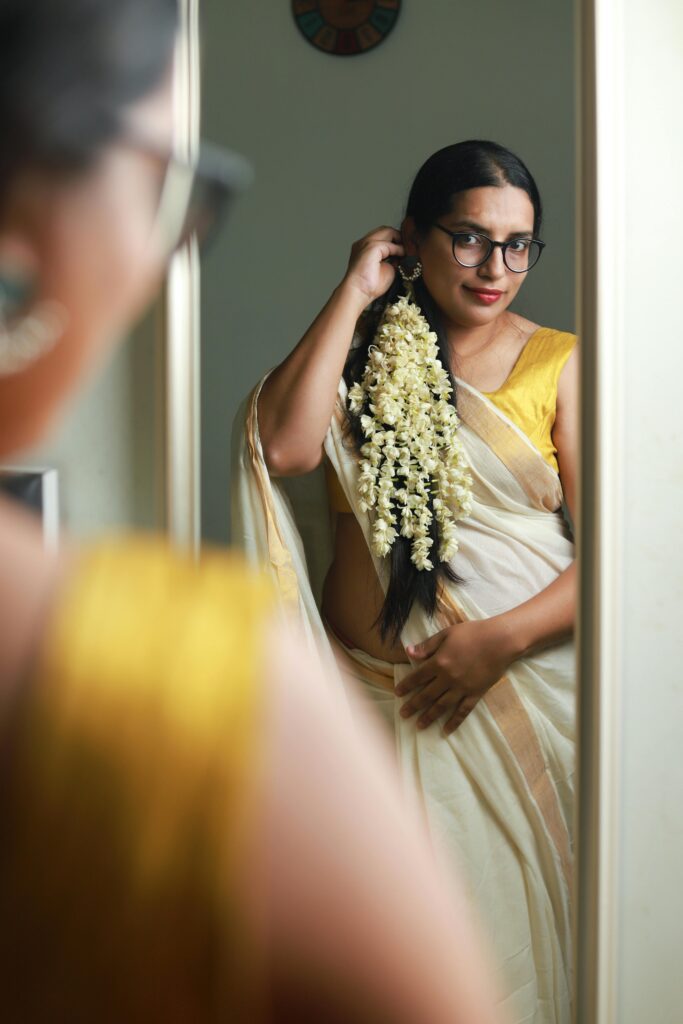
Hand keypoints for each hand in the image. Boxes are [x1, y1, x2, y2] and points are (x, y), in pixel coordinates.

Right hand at [342, 226, 403, 304]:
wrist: (359, 293)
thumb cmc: (370, 286)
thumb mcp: (386, 269)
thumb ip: (393, 259)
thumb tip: (403, 254)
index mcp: (365, 248)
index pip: (382, 235)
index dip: (395, 240)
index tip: (405, 249)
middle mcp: (364, 242)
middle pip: (385, 230)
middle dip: (398, 237)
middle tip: (408, 248)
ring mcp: (366, 243)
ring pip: (387, 231)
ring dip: (399, 240)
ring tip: (405, 252)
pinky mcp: (371, 247)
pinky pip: (389, 243)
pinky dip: (398, 249)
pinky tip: (401, 256)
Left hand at [396, 618, 516, 734]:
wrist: (500, 641)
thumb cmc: (473, 633)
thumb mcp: (446, 634)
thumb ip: (427, 645)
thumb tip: (408, 652)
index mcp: (439, 662)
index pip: (417, 677)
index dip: (406, 686)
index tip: (397, 694)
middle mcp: (447, 678)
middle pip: (426, 695)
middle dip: (413, 705)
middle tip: (403, 715)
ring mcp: (462, 688)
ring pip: (442, 706)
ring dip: (429, 717)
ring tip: (419, 726)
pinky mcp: (475, 694)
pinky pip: (463, 711)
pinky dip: (454, 722)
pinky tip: (446, 730)